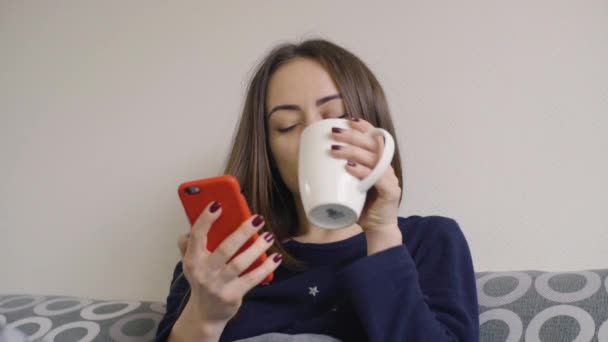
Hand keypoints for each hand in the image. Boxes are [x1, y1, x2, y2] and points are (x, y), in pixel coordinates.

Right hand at [176, 201, 281, 324]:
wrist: (205, 314)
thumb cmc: (202, 281)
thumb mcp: (191, 263)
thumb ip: (188, 245)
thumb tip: (188, 229)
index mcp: (192, 259)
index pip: (196, 235)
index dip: (206, 219)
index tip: (218, 204)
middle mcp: (203, 272)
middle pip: (225, 249)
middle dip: (242, 232)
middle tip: (257, 219)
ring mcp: (218, 285)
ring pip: (240, 263)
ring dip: (257, 248)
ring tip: (269, 236)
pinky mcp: (232, 296)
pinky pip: (252, 279)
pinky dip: (265, 267)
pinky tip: (275, 257)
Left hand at [330, 117, 400, 234]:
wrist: (377, 229)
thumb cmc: (361, 205)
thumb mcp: (349, 184)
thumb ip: (340, 171)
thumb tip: (313, 159)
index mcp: (379, 162)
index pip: (375, 138)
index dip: (364, 127)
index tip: (348, 120)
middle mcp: (387, 167)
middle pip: (372, 144)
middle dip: (352, 136)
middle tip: (334, 134)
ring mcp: (390, 179)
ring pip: (374, 158)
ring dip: (353, 151)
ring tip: (335, 150)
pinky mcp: (391, 192)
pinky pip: (377, 178)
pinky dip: (362, 171)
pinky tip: (350, 168)